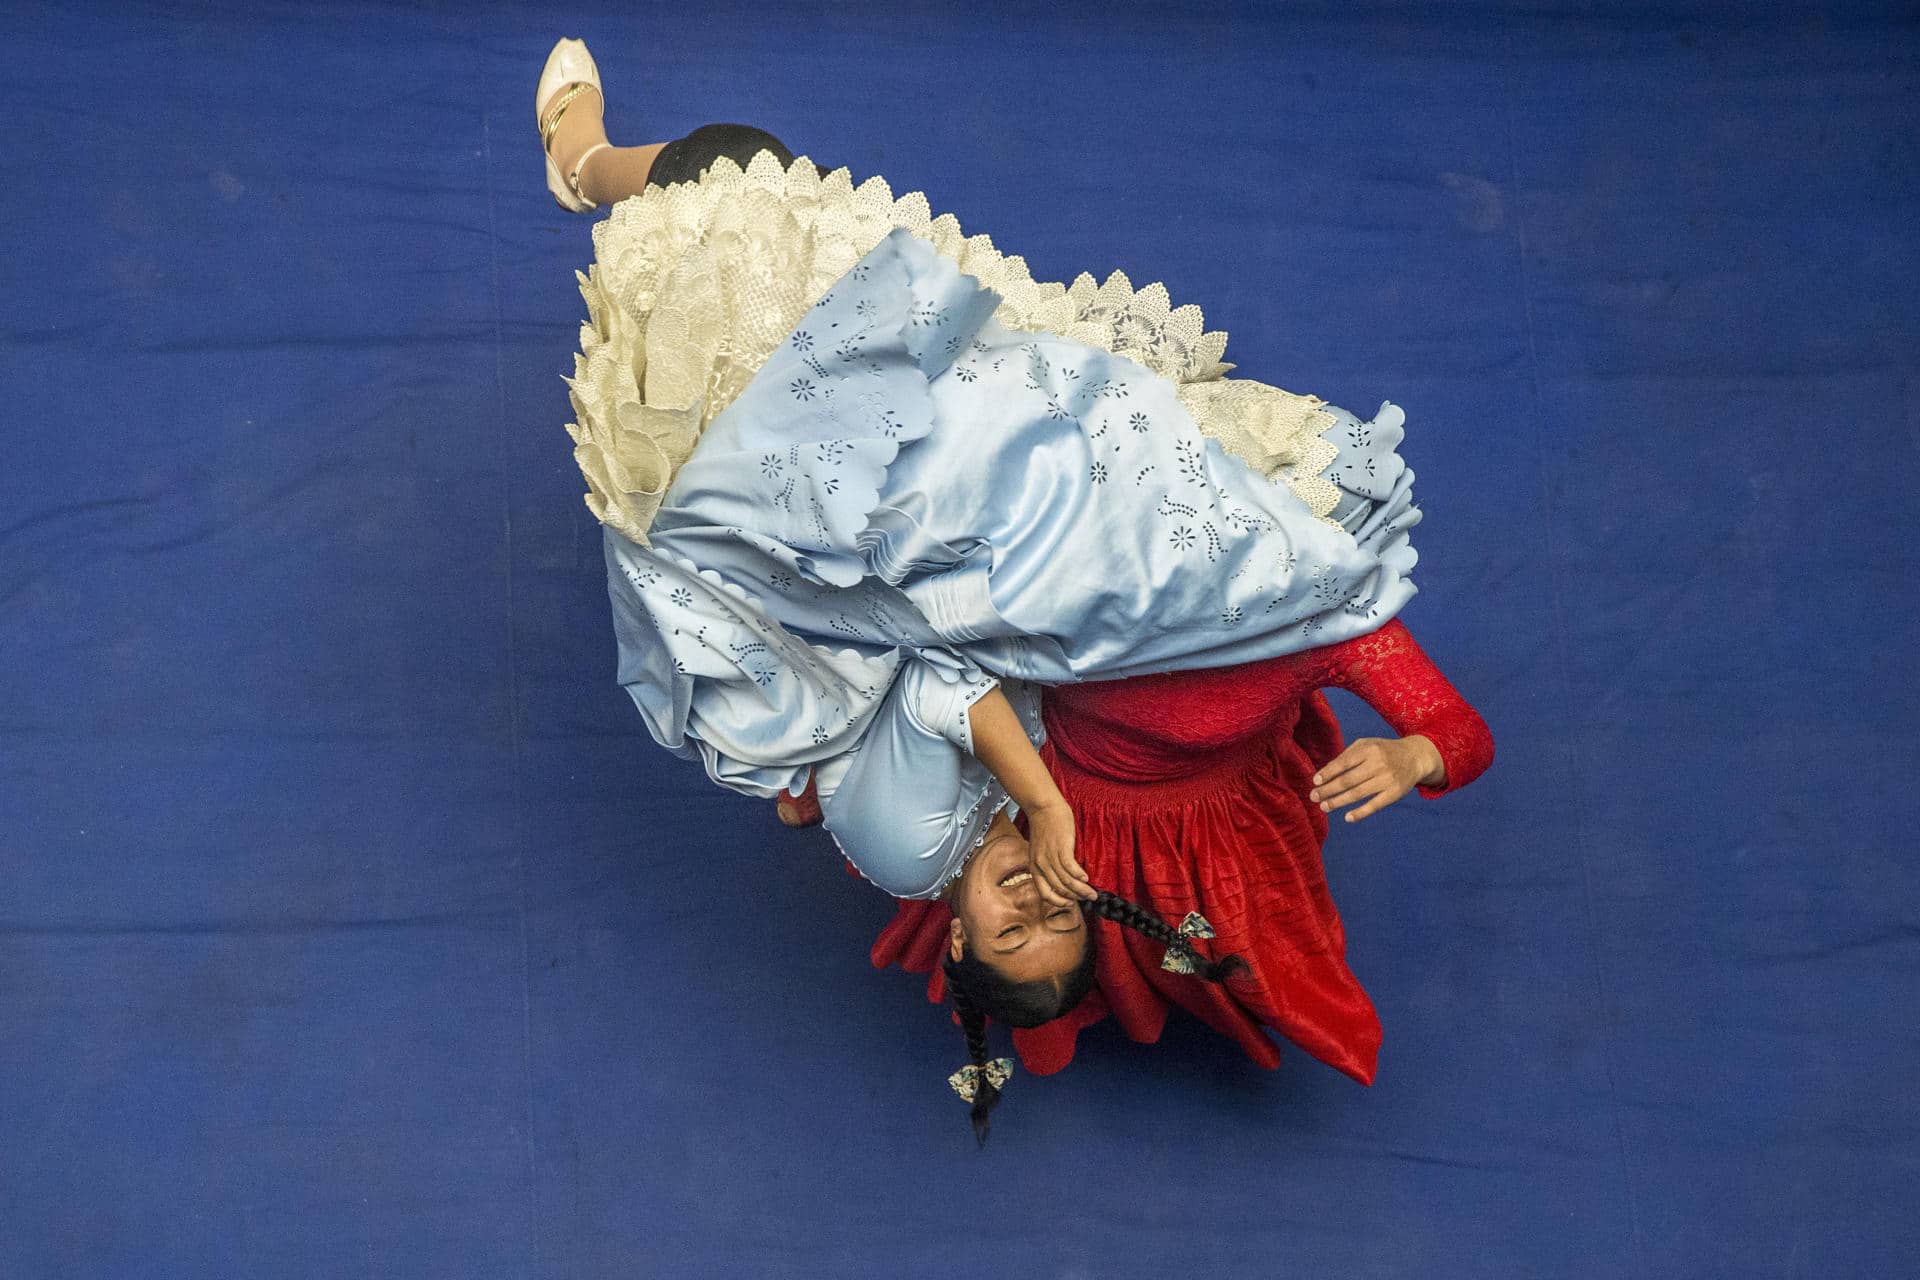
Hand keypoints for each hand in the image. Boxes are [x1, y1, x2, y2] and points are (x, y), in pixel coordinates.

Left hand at [1026, 801, 1094, 905]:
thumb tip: (1063, 877)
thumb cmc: (1044, 827)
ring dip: (1081, 890)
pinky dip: (1079, 875)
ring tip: (1092, 893)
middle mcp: (1041, 864)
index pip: (1044, 893)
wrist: (1043, 807)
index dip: (1058, 902)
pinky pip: (1070, 867)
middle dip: (1075, 897)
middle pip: (1059, 889)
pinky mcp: (1060, 847)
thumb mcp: (1040, 851)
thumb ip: (1048, 864)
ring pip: (1066, 881)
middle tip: (1089, 898)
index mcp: (1034, 867)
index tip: (1069, 903)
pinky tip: (1087, 878)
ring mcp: (1050, 856)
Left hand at [1309, 735, 1444, 822]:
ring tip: (1324, 807)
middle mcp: (1378, 764)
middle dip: (1328, 790)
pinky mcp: (1395, 793)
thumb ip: (1347, 755)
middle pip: (1348, 780)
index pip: (1343, 763)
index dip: (1328, 773)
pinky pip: (1375, 805)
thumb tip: (1325, 773)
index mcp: (1369, 749)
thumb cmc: (1384, 751)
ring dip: (1338, 802)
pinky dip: (1360, 812)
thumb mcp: (1367, 744)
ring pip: (1358, 794)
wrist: (1415, 757)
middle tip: (1314, 797)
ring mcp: (1387, 779)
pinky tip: (1347, 817)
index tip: (1315, 781)